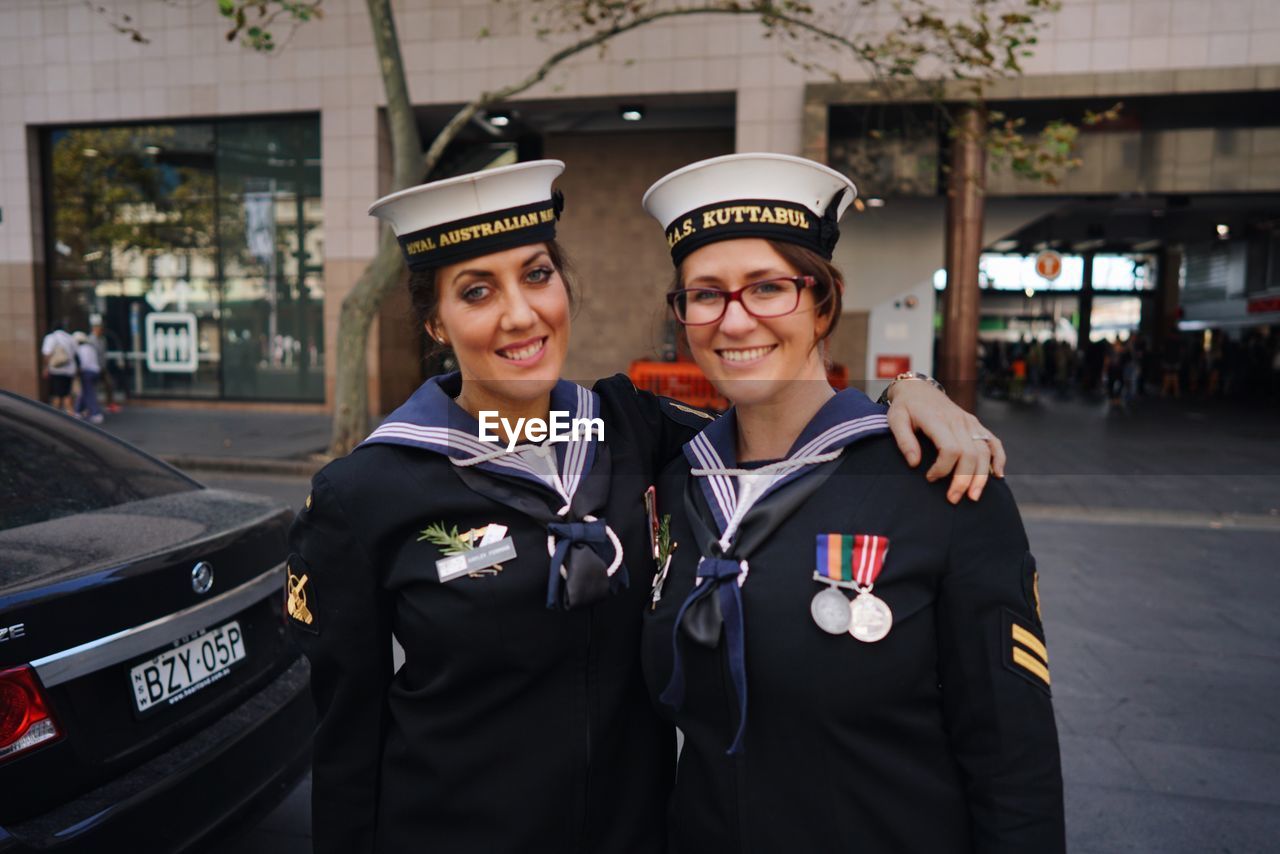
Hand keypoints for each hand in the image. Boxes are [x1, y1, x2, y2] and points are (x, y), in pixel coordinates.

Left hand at [884, 380, 1005, 503]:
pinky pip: (993, 442)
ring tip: (974, 497)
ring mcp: (969, 422)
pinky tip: (998, 475)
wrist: (919, 388)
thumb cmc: (905, 407)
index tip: (929, 478)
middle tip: (953, 499)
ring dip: (982, 476)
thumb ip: (904, 441)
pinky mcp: (975, 424)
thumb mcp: (895, 419)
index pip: (950, 448)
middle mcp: (958, 421)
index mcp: (937, 419)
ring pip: (984, 451)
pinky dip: (999, 458)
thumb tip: (914, 463)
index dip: (943, 468)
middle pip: (970, 454)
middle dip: (963, 480)